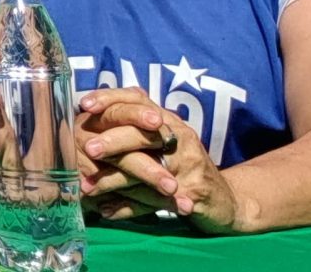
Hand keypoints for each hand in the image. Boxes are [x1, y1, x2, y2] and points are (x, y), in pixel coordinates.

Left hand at [78, 86, 243, 230]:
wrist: (225, 202)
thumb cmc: (182, 170)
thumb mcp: (159, 145)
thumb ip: (131, 132)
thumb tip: (85, 122)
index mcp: (168, 121)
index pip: (138, 99)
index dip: (111, 98)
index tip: (84, 104)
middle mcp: (180, 138)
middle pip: (144, 132)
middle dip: (113, 140)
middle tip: (89, 149)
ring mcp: (190, 166)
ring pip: (148, 169)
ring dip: (116, 179)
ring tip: (89, 187)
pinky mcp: (194, 193)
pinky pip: (158, 201)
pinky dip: (130, 208)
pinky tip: (107, 212)